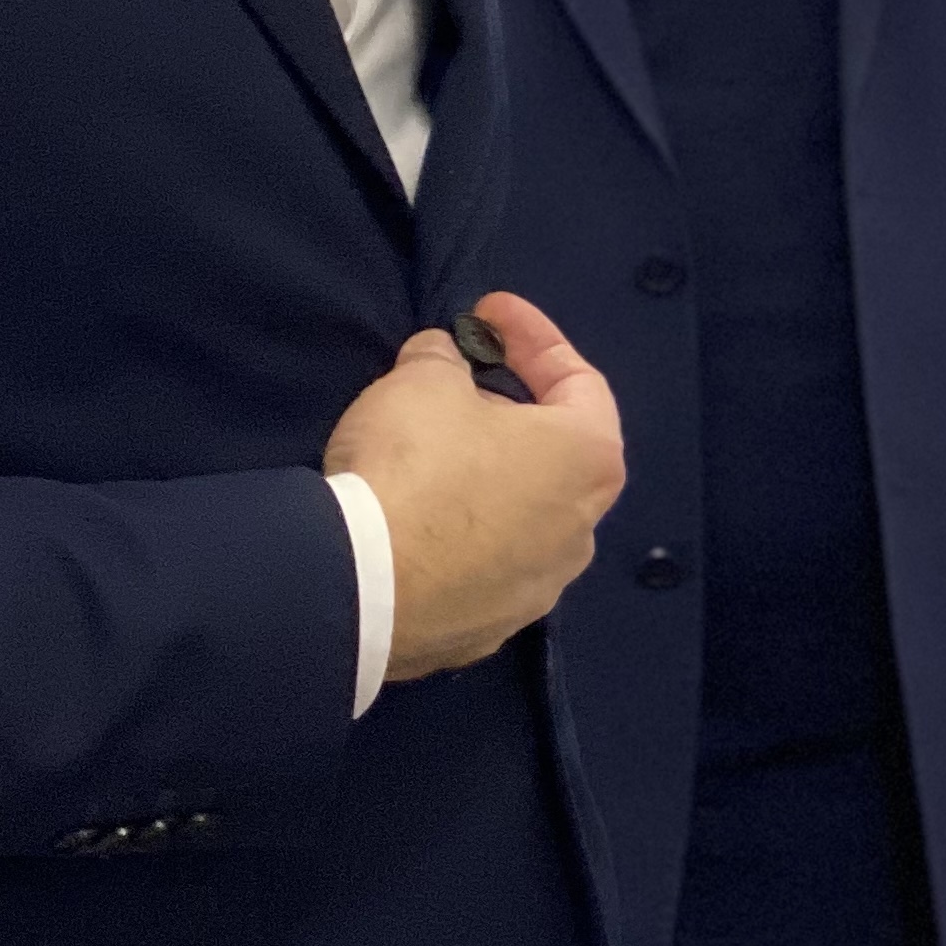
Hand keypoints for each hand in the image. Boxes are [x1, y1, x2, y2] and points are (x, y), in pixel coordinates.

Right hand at [323, 291, 623, 680]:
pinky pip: (478, 567)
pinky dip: (455, 537)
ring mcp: (537, 592)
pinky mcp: (485, 632)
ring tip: (429, 454)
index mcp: (588, 461)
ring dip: (485, 480)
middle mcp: (581, 532)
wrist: (356, 591)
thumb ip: (446, 359)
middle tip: (455, 385)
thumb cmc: (413, 465)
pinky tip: (411, 523)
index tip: (486, 313)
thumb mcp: (424, 380)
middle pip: (554, 454)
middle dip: (507, 411)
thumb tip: (445, 363)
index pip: (579, 379)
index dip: (531, 335)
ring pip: (520, 517)